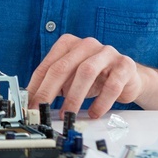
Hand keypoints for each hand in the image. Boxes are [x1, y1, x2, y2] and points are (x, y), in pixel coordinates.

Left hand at [26, 34, 146, 118]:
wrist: (128, 77)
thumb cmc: (95, 78)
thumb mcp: (71, 79)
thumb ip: (54, 86)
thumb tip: (34, 102)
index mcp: (69, 44)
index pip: (47, 66)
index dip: (36, 86)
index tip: (29, 104)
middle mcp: (87, 44)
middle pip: (63, 67)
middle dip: (49, 91)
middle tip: (42, 110)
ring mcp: (107, 53)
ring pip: (86, 72)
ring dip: (74, 97)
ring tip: (67, 114)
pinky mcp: (124, 65)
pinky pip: (111, 85)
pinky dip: (100, 102)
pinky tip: (94, 113)